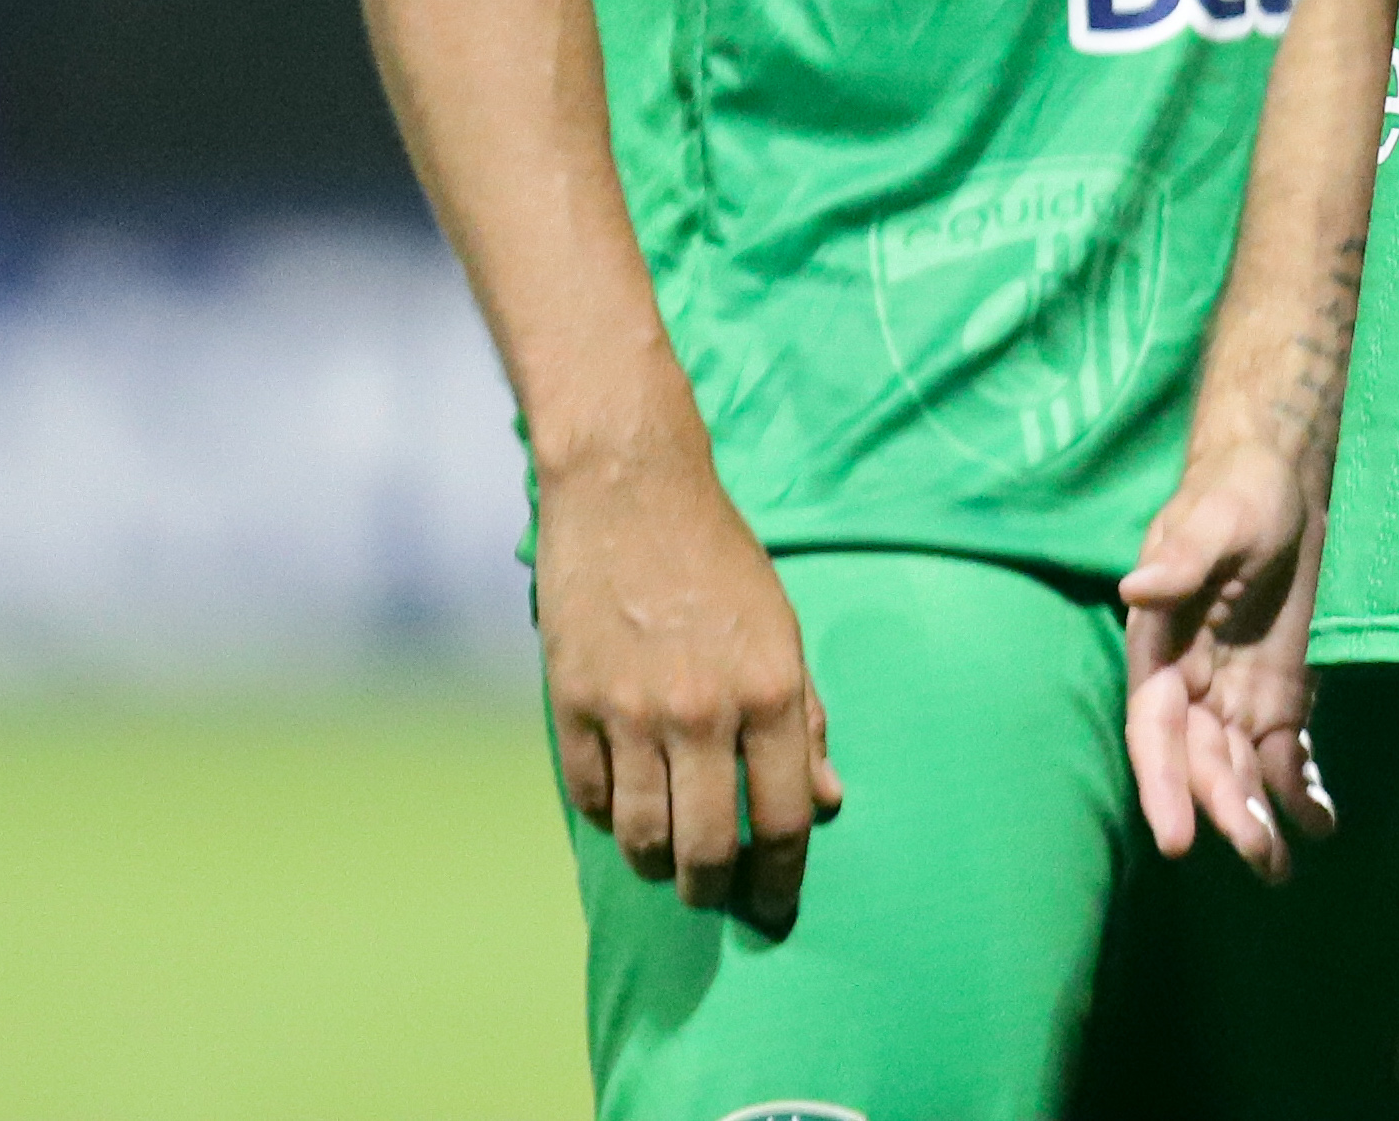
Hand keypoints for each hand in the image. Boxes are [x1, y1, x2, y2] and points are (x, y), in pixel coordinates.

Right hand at [535, 443, 837, 933]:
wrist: (632, 492)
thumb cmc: (720, 559)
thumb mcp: (786, 630)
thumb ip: (805, 718)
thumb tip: (827, 799)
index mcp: (770, 691)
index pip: (782, 821)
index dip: (781, 879)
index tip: (777, 907)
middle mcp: (703, 711)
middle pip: (707, 850)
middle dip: (715, 892)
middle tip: (718, 898)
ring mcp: (631, 711)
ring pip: (642, 838)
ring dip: (658, 867)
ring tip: (669, 867)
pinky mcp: (571, 704)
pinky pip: (591, 795)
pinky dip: (610, 816)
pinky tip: (626, 809)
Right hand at [1122, 439, 1341, 882]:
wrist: (1282, 482)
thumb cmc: (1236, 495)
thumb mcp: (1215, 521)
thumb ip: (1182, 561)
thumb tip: (1137, 590)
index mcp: (1159, 649)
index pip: (1155, 730)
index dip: (1163, 784)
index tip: (1178, 839)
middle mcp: (1190, 685)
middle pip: (1202, 762)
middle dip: (1224, 811)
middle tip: (1258, 855)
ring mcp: (1234, 696)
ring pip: (1240, 770)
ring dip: (1257, 817)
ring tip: (1280, 867)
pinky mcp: (1278, 696)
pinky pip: (1285, 754)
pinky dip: (1301, 791)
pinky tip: (1322, 824)